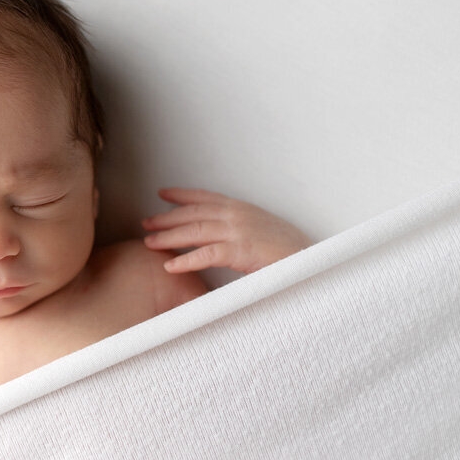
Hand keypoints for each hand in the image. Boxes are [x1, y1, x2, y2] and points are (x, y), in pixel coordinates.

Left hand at [141, 188, 312, 274]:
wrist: (313, 262)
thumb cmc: (292, 252)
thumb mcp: (265, 232)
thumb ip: (244, 230)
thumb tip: (228, 236)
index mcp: (244, 209)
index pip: (207, 197)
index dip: (183, 194)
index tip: (162, 193)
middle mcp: (239, 215)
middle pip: (194, 213)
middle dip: (167, 217)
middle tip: (146, 221)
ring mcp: (240, 231)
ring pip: (195, 230)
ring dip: (169, 237)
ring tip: (149, 242)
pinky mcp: (242, 251)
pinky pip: (207, 254)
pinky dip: (186, 260)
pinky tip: (170, 267)